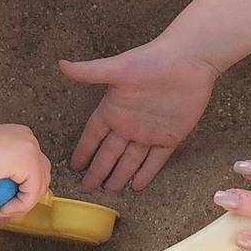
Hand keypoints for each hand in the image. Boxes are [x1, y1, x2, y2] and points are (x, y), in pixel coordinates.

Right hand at [0, 122, 50, 216]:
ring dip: (20, 206)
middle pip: (41, 178)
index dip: (22, 194)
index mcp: (17, 139)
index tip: (0, 208)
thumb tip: (3, 212)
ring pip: (39, 187)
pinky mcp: (28, 158)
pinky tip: (0, 208)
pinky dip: (18, 206)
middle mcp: (27, 139)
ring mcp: (30, 147)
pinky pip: (32, 193)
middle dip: (25, 200)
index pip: (33, 171)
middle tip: (1, 212)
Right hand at [61, 41, 217, 190]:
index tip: (74, 165)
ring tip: (110, 190)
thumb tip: (61, 65)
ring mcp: (149, 132)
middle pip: (110, 153)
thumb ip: (90, 72)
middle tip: (88, 186)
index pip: (93, 136)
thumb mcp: (117, 68)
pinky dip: (147, 173)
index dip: (84, 150)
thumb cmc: (151, 61)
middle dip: (99, 169)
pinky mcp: (170, 137)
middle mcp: (129, 124)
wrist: (189, 60)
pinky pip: (155, 160)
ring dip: (120, 175)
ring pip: (131, 160)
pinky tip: (137, 186)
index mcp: (113, 109)